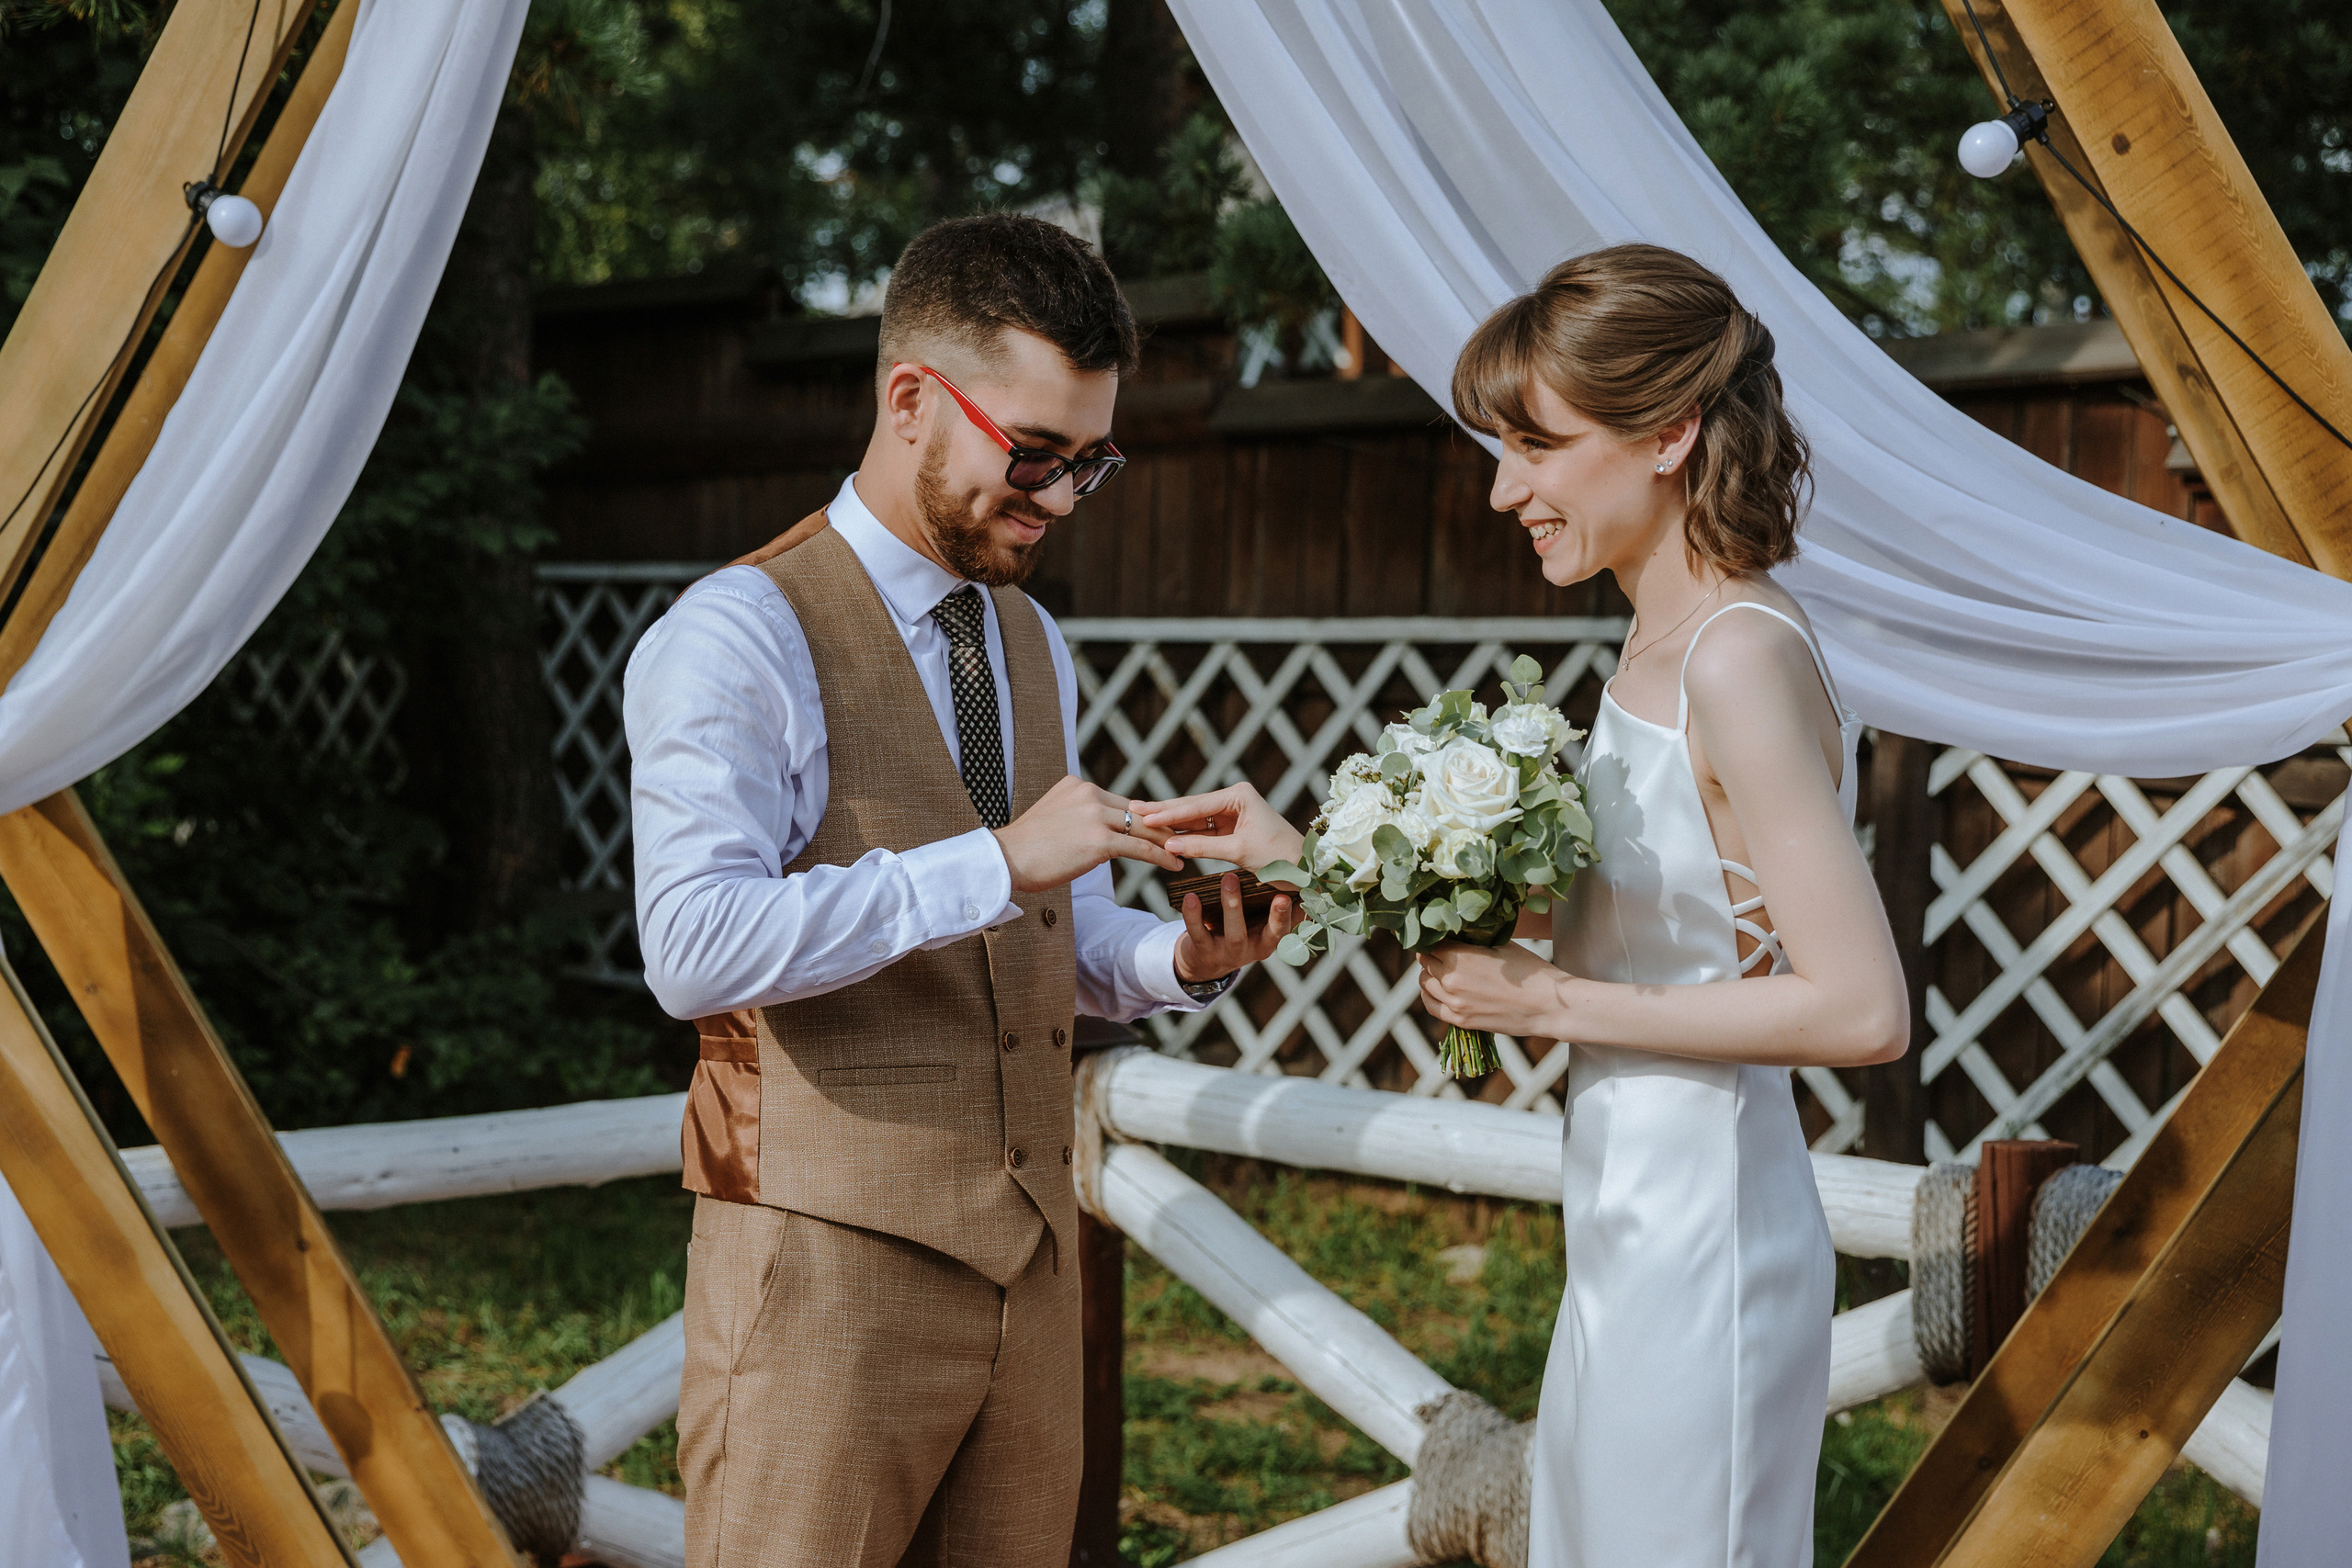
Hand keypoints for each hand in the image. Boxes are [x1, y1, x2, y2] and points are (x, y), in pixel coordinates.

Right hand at [993, 776, 1181, 894]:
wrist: (1005, 861)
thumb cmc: (1025, 849)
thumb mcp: (1052, 819)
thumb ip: (1076, 816)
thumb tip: (1093, 831)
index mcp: (1078, 786)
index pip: (1121, 802)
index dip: (1145, 816)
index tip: (1164, 825)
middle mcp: (1089, 794)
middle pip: (1136, 811)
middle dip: (1164, 825)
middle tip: (1189, 833)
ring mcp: (1094, 816)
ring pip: (1142, 828)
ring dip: (1168, 841)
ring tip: (1187, 851)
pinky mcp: (1098, 840)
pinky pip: (1140, 848)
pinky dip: (1161, 857)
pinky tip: (1176, 865)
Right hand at [1131, 783, 1305, 879]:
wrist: (1306, 870)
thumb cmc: (1280, 857)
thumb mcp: (1239, 851)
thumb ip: (1203, 847)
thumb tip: (1169, 844)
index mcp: (1239, 795)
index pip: (1196, 806)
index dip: (1169, 813)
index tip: (1143, 815)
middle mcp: (1234, 799)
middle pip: (1191, 808)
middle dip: (1163, 811)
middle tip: (1132, 809)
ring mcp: (1231, 814)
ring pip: (1194, 820)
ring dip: (1170, 824)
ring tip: (1140, 820)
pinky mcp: (1231, 830)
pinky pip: (1201, 832)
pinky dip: (1184, 836)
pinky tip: (1163, 835)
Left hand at [1173, 871, 1298, 982]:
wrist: (1202, 961)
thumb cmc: (1233, 930)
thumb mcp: (1253, 922)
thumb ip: (1266, 904)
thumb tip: (1288, 871)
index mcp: (1269, 940)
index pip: (1290, 928)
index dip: (1297, 916)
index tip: (1306, 898)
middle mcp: (1254, 950)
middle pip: (1270, 934)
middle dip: (1277, 915)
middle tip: (1280, 895)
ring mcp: (1229, 954)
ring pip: (1235, 933)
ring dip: (1233, 905)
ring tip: (1229, 878)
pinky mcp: (1205, 953)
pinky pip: (1199, 933)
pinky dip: (1194, 914)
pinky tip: (1190, 896)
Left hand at [1417, 940, 1570, 1036]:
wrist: (1548, 1006)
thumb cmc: (1529, 972)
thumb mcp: (1502, 945)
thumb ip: (1475, 940)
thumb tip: (1459, 933)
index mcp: (1460, 956)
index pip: (1432, 942)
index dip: (1435, 937)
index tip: (1441, 935)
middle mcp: (1451, 980)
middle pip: (1425, 962)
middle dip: (1431, 954)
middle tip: (1441, 950)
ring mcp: (1454, 1002)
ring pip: (1425, 983)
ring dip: (1430, 973)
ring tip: (1441, 969)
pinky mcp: (1460, 1020)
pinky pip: (1431, 1005)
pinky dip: (1430, 995)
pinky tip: (1438, 989)